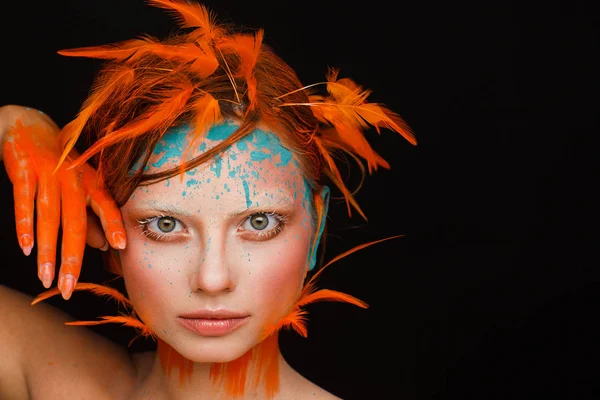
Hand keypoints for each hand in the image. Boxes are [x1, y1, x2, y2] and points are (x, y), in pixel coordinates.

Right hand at [1, 105, 126, 299]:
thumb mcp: (80, 184)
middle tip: (69, 287)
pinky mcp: (22, 171)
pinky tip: (27, 247)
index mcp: (92, 179)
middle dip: (72, 258)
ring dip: (48, 251)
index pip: (107, 205)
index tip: (121, 246)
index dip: (113, 224)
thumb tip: (103, 246)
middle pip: (75, 222)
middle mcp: (73, 177)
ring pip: (49, 218)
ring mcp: (47, 173)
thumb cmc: (61, 163)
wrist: (27, 125)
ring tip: (46, 278)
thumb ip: (91, 215)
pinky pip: (24, 202)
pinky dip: (25, 226)